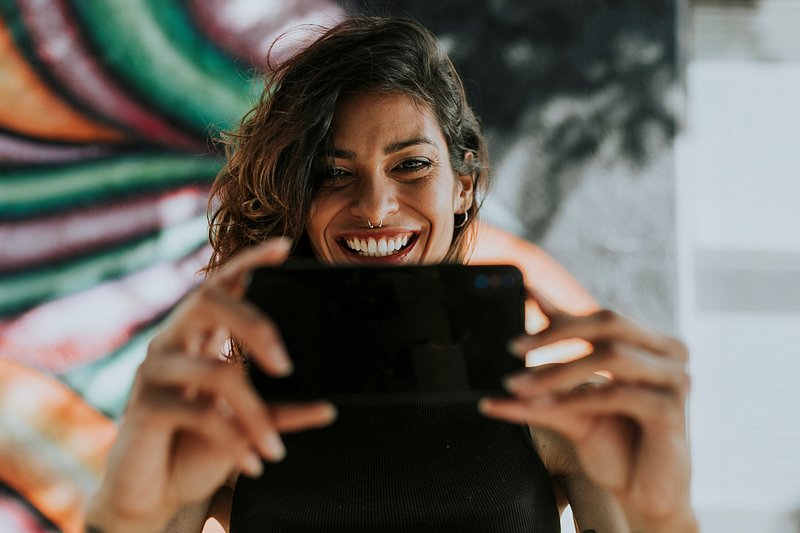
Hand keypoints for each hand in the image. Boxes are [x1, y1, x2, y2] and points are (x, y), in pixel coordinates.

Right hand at [86, 239, 336, 531]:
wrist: (156, 491)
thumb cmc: (200, 445)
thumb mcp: (249, 424)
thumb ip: (281, 410)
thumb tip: (328, 408)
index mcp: (201, 335)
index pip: (222, 284)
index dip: (250, 261)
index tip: (284, 248)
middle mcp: (175, 342)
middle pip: (208, 300)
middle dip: (254, 324)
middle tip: (284, 365)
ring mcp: (154, 370)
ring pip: (214, 373)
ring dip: (253, 413)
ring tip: (274, 447)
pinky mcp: (142, 405)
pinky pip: (198, 412)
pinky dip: (233, 439)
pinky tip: (252, 462)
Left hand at [479, 288, 694, 531]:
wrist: (642, 494)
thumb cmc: (616, 441)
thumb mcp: (580, 391)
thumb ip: (560, 352)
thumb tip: (530, 301)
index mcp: (651, 342)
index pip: (603, 316)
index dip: (560, 313)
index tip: (520, 305)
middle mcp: (669, 353)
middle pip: (609, 322)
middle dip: (556, 333)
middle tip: (513, 346)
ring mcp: (675, 379)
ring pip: (610, 355)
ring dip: (557, 370)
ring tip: (518, 385)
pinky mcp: (671, 410)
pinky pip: (617, 394)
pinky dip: (576, 398)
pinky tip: (546, 406)